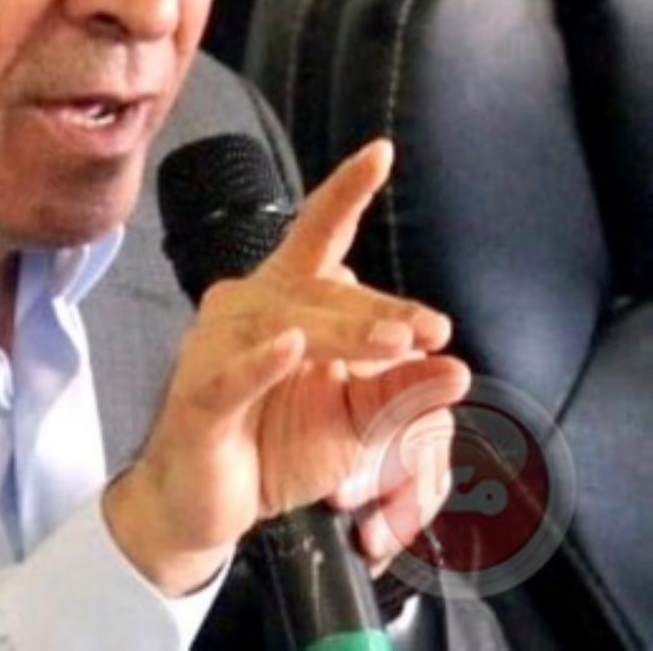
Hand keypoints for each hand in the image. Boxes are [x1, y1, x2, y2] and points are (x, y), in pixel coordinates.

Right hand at [102, 139, 470, 593]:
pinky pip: (233, 372)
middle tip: (431, 330)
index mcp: (282, 302)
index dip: (345, 193)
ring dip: (341, 333)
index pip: (316, 237)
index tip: (383, 152)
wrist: (210, 506)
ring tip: (393, 345)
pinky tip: (291, 348)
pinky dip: (262, 361)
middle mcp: (245, 310)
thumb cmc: (274, 446)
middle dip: (376, 309)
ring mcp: (215, 349)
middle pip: (315, 289)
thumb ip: (400, 392)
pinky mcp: (199, 396)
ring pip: (283, 325)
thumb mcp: (355, 419)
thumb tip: (459, 367)